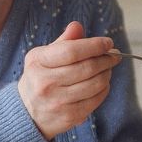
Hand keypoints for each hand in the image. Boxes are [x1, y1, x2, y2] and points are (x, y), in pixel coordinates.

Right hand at [18, 21, 117, 140]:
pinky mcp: (70, 116)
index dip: (94, 45)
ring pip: (95, 83)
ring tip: (107, 68)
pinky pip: (96, 99)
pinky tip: (102, 83)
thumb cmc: (40, 78)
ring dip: (107, 73)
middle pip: (87, 67)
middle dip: (106, 59)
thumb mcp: (44, 56)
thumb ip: (63, 42)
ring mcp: (58, 102)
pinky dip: (104, 88)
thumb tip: (77, 26)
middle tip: (113, 55)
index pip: (72, 51)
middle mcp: (45, 83)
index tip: (108, 43)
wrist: (28, 113)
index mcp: (38, 62)